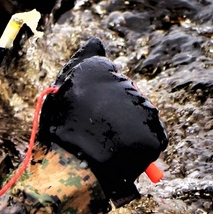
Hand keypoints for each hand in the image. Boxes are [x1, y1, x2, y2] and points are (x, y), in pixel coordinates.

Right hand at [37, 39, 167, 202]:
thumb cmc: (59, 131)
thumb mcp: (64, 90)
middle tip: (93, 131)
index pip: (109, 76)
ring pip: (141, 114)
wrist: (66, 172)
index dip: (95, 97)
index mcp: (96, 71)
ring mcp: (140, 111)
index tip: (84, 112)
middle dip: (114, 111)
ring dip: (128, 127)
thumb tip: (97, 41)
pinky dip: (141, 145)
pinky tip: (121, 153)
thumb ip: (84, 62)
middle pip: (127, 94)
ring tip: (106, 144)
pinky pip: (153, 136)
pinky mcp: (153, 135)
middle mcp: (122, 85)